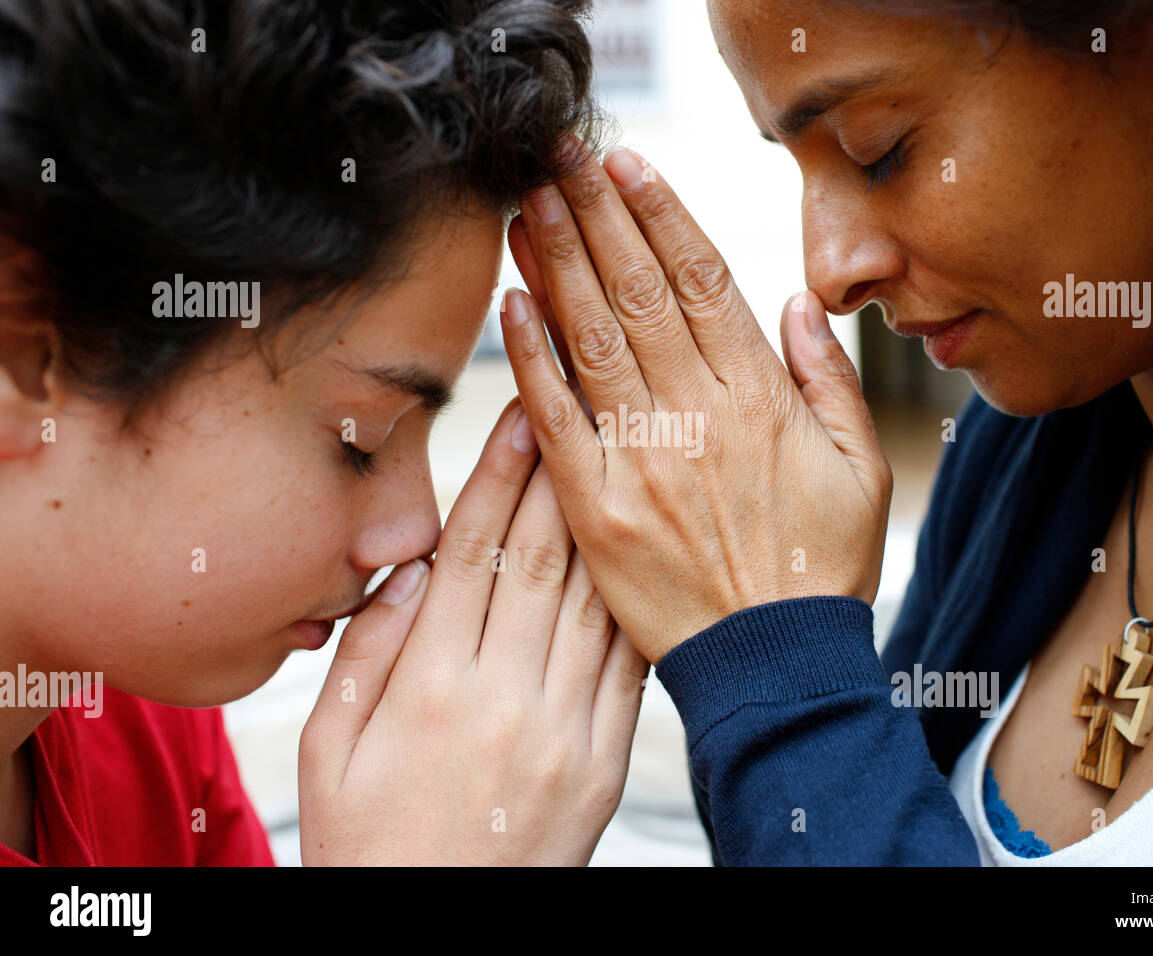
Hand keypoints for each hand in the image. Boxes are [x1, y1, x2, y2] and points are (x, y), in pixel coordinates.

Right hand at [298, 399, 647, 864]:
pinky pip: (627, 665)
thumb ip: (367, 655)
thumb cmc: (372, 846)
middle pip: (537, 558)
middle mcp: (503, 697)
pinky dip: (634, 602)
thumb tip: (408, 571)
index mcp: (428, 687)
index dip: (494, 474)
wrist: (439, 938)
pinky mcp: (604, 762)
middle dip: (557, 470)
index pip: (469, 553)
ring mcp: (563, 730)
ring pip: (589, 599)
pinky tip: (646, 552)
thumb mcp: (329, 753)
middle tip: (578, 400)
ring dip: (604, 518)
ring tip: (620, 451)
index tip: (516, 410)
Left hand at [501, 141, 890, 663]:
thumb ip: (830, 379)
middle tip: (561, 157)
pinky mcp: (597, 509)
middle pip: (639, 293)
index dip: (662, 216)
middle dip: (597, 216)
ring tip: (531, 204)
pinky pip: (557, 421)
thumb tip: (799, 301)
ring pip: (593, 340)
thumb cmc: (821, 566)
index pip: (704, 282)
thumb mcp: (860, 467)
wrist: (774, 665)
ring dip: (557, 264)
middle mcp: (698, 416)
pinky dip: (531, 360)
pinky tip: (511, 304)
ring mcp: (643, 460)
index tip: (629, 165)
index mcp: (762, 399)